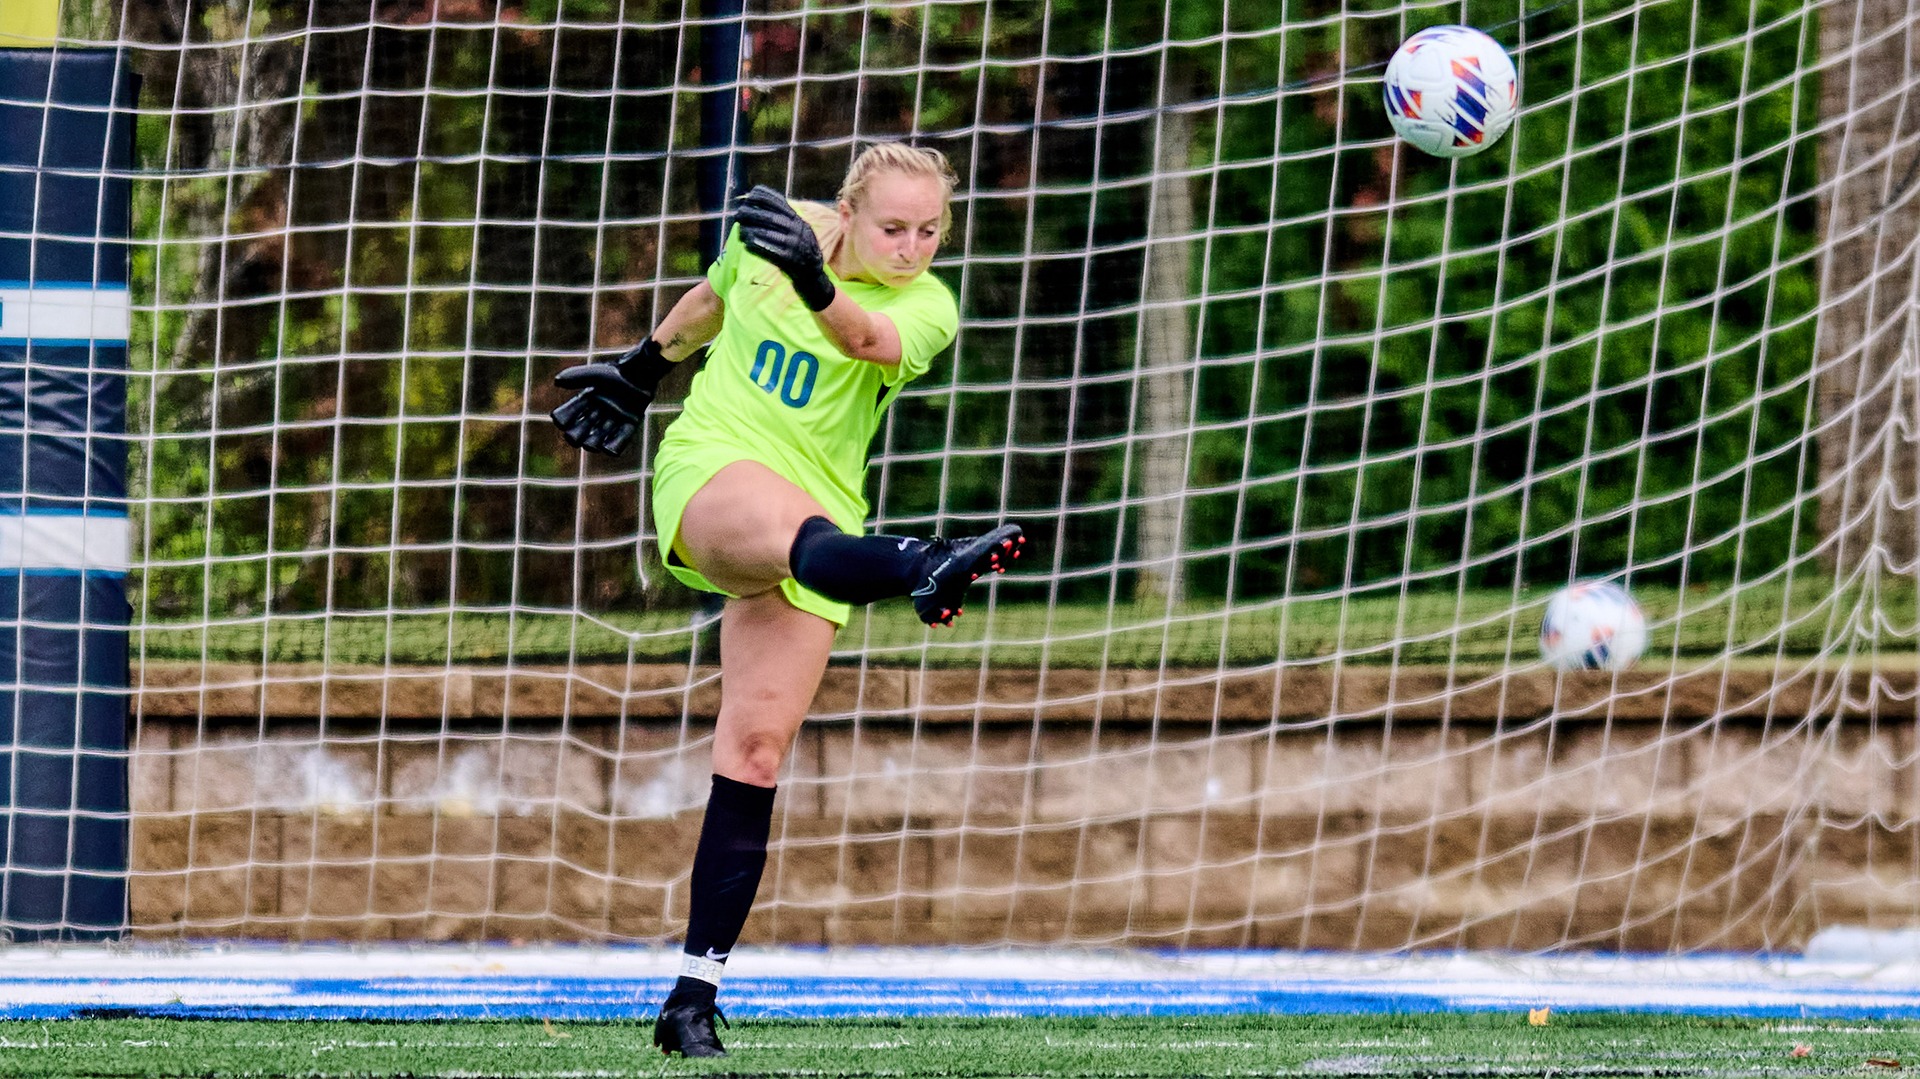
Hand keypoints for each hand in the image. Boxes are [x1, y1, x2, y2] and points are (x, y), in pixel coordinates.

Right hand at [550, 338, 668, 455]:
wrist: (642, 371)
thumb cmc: (617, 371)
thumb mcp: (595, 374)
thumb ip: (577, 377)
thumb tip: (556, 381)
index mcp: (588, 399)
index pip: (569, 414)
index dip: (563, 419)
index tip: (560, 420)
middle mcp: (599, 411)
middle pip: (581, 431)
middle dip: (575, 436)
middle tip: (573, 437)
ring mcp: (615, 418)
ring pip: (598, 438)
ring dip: (592, 443)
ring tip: (590, 444)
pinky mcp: (631, 421)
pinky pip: (622, 439)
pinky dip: (614, 446)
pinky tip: (607, 449)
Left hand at [735, 184, 836, 310]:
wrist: (813, 276)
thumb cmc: (801, 251)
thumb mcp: (799, 231)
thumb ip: (786, 218)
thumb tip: (763, 204)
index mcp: (799, 221)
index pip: (780, 204)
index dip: (763, 198)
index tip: (748, 196)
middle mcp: (798, 230)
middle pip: (772, 218)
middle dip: (753, 214)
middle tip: (738, 213)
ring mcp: (795, 245)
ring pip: (769, 234)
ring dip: (751, 230)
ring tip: (739, 229)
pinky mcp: (790, 260)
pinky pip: (770, 251)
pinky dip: (757, 247)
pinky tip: (746, 244)